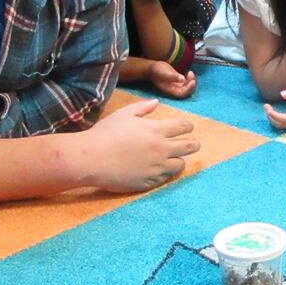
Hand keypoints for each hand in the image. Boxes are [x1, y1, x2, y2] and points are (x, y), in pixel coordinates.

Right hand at [73, 99, 199, 191]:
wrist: (91, 159)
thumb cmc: (106, 133)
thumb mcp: (124, 114)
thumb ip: (143, 108)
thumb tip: (156, 102)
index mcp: (157, 130)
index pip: (184, 127)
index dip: (188, 126)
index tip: (188, 128)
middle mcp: (162, 149)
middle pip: (189, 147)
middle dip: (193, 144)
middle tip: (194, 144)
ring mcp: (157, 167)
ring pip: (180, 165)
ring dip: (179, 160)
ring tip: (176, 159)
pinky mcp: (149, 181)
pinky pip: (166, 178)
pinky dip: (166, 173)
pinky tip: (161, 170)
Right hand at [147, 61, 196, 98]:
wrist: (153, 68)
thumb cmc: (157, 70)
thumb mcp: (164, 72)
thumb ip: (173, 76)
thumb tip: (183, 79)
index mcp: (170, 90)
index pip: (182, 93)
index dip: (189, 89)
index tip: (192, 81)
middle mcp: (174, 90)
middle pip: (187, 92)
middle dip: (191, 85)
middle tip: (191, 75)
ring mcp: (177, 86)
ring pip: (188, 87)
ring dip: (191, 81)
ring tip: (190, 73)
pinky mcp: (179, 82)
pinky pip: (187, 83)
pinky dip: (190, 79)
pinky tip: (189, 72)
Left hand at [265, 87, 285, 128]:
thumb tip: (282, 94)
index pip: (283, 119)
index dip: (272, 114)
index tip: (267, 105)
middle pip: (280, 124)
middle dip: (270, 116)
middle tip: (266, 106)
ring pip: (281, 126)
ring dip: (272, 119)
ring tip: (268, 108)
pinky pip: (284, 124)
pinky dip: (276, 119)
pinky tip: (274, 112)